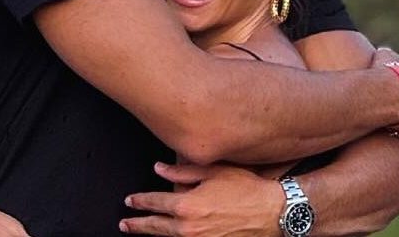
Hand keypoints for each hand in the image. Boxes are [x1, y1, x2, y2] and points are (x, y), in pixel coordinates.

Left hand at [120, 162, 282, 235]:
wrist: (272, 213)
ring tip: (140, 232)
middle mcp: (189, 227)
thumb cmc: (247, 190)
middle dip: (138, 224)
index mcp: (186, 205)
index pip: (155, 202)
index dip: (140, 201)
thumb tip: (159, 168)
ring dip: (151, 235)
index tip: (131, 201)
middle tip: (125, 223)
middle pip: (155, 226)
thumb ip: (183, 170)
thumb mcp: (214, 172)